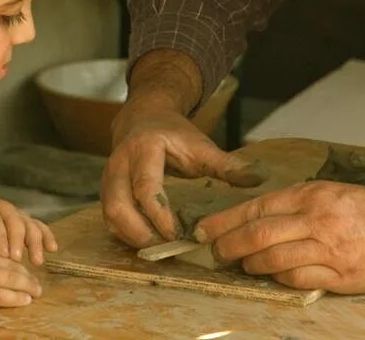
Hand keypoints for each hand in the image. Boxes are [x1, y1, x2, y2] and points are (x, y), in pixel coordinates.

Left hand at [0, 193, 57, 264]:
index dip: (0, 235)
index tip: (3, 255)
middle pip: (14, 217)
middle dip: (19, 239)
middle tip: (19, 260)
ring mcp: (7, 213)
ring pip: (26, 221)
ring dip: (35, 240)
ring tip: (38, 261)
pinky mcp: (15, 223)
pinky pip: (33, 225)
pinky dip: (44, 235)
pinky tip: (52, 247)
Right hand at [101, 102, 266, 246]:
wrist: (144, 116)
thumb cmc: (173, 133)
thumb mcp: (200, 144)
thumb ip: (226, 164)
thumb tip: (258, 178)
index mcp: (144, 148)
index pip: (145, 186)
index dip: (159, 213)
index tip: (177, 234)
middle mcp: (119, 162)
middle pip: (118, 205)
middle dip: (139, 232)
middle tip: (164, 248)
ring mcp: (108, 177)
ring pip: (109, 214)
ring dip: (131, 236)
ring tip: (157, 249)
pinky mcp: (106, 189)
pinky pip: (108, 217)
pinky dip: (125, 233)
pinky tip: (147, 240)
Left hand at [193, 182, 364, 293]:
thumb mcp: (336, 193)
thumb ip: (301, 205)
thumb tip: (260, 218)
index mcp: (315, 194)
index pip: (258, 206)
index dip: (226, 220)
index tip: (205, 229)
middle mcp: (319, 218)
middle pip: (259, 234)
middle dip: (229, 245)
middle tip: (214, 252)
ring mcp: (330, 249)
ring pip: (274, 259)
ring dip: (251, 265)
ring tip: (242, 265)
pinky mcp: (343, 276)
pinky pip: (298, 279)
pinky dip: (279, 279)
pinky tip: (272, 277)